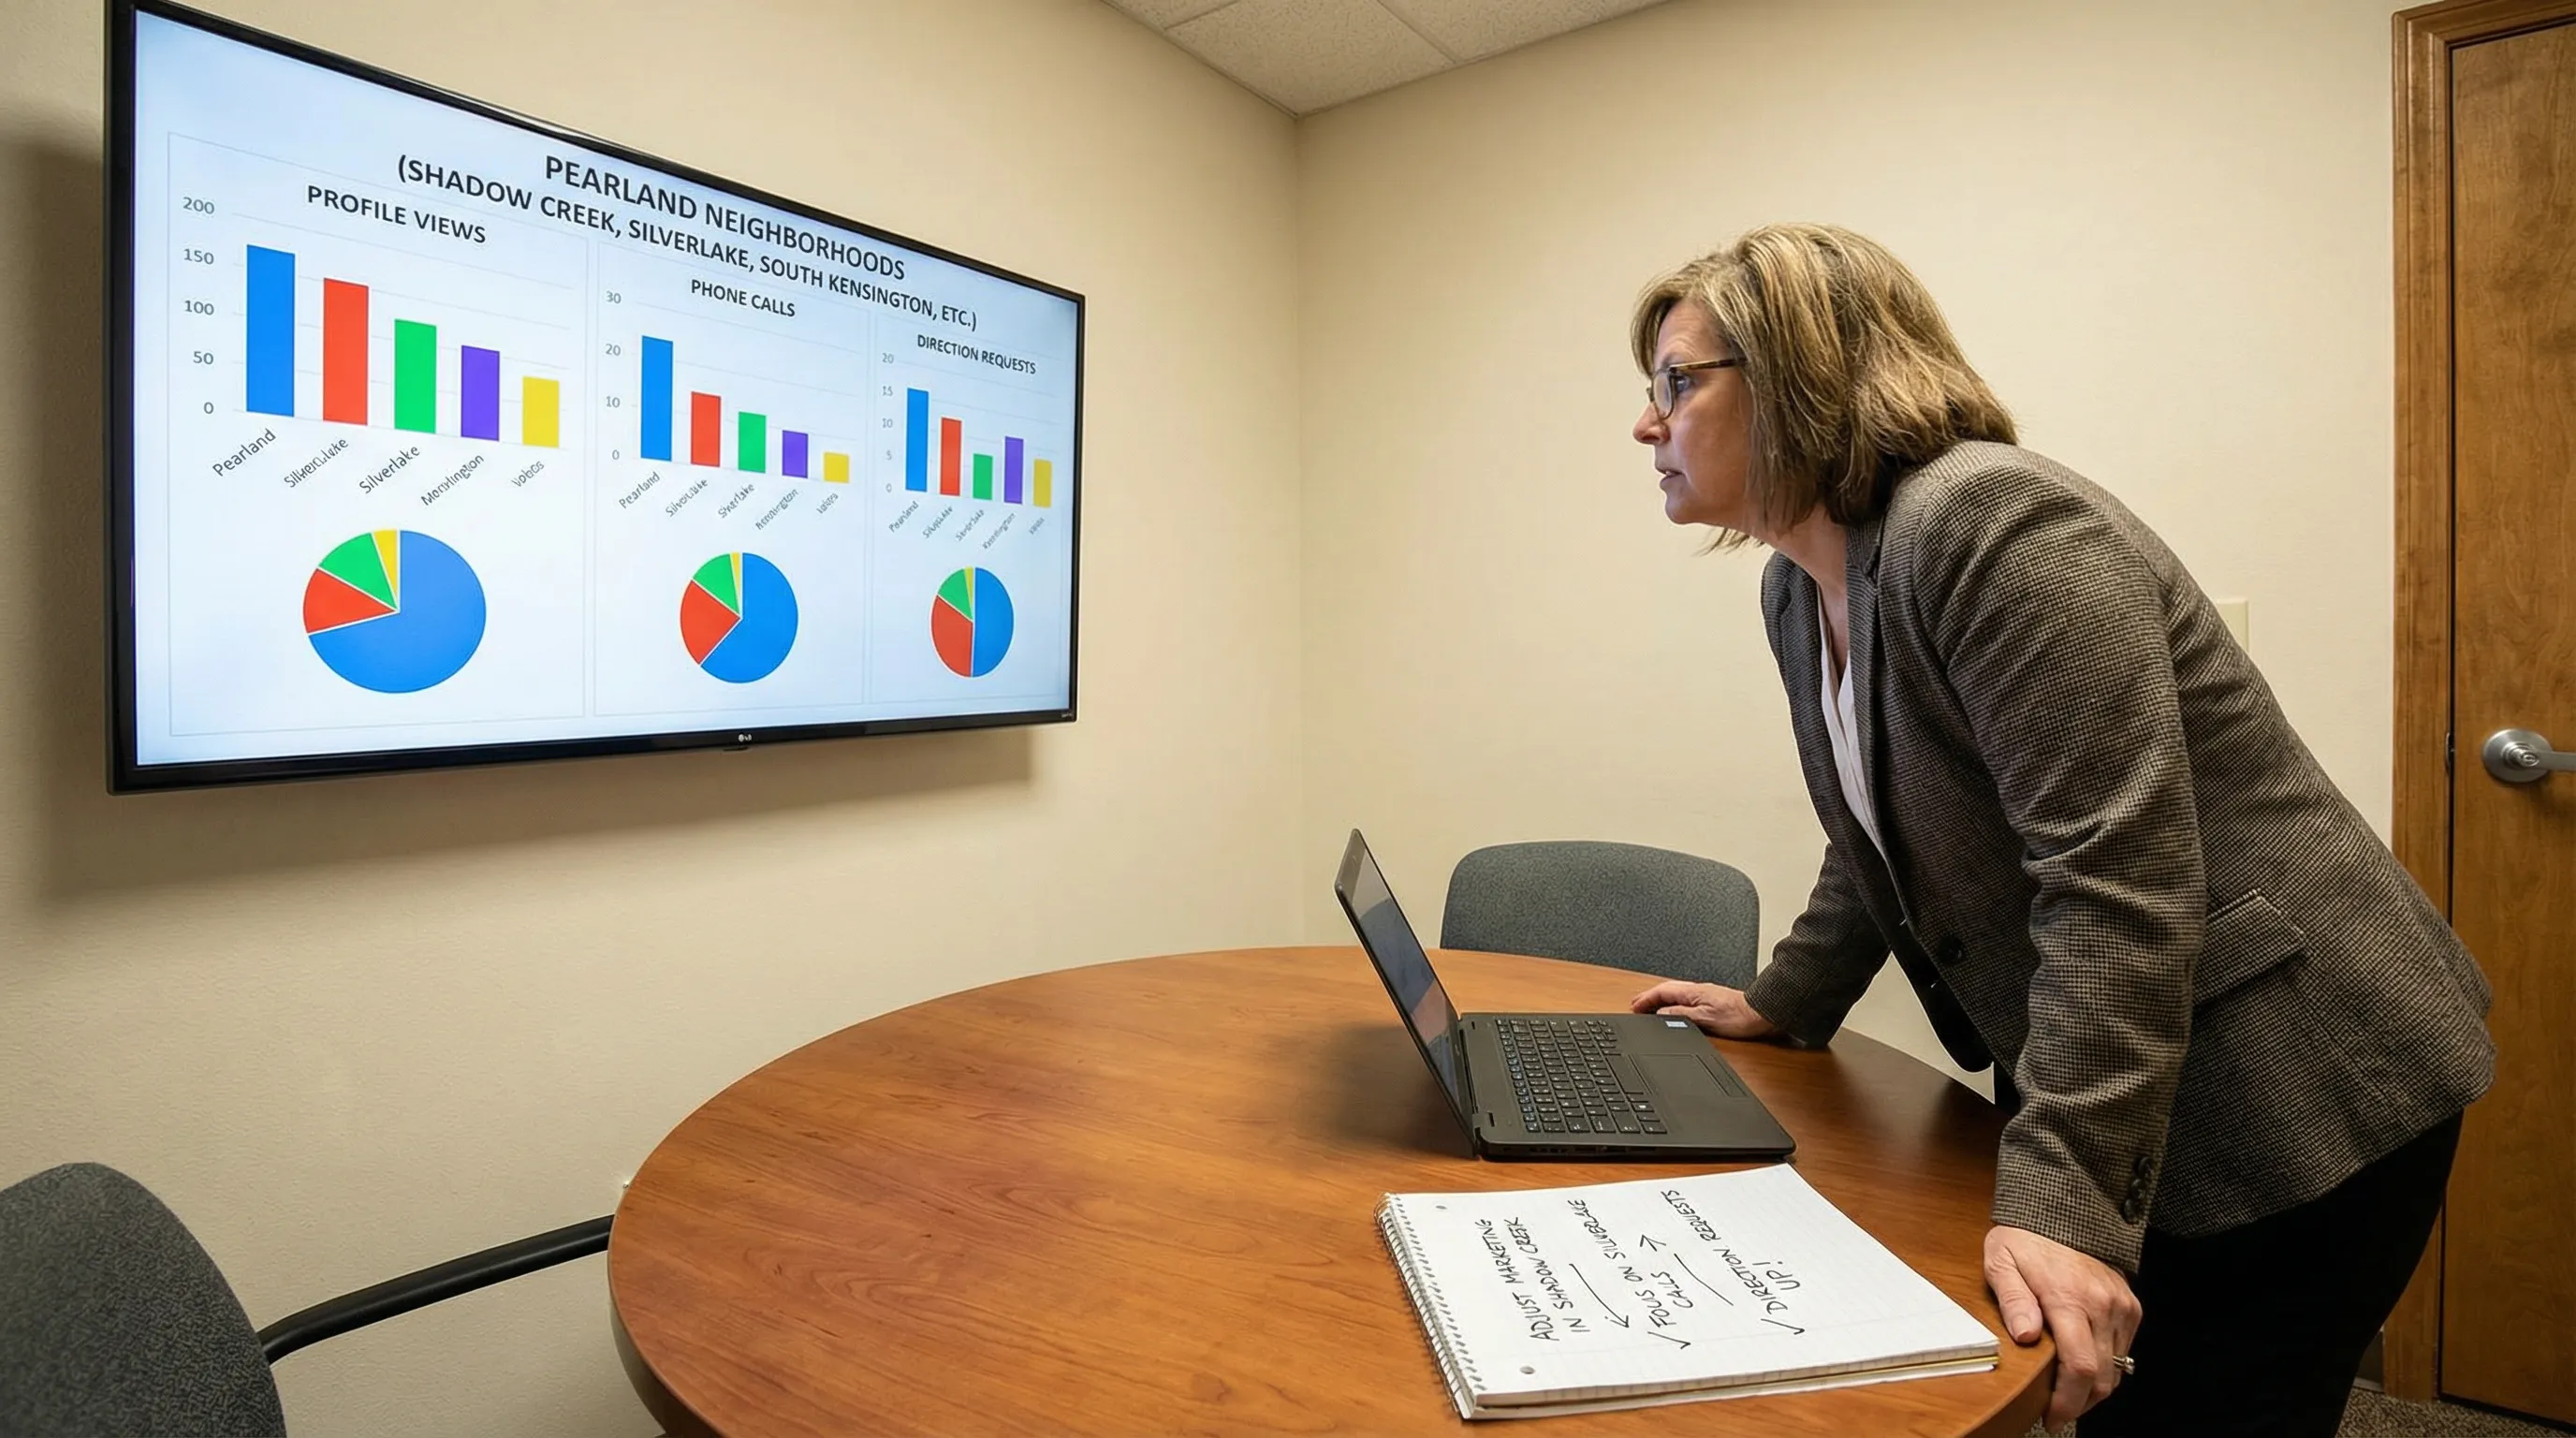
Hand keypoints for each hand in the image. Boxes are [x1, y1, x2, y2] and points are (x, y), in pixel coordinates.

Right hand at [1627, 981, 1777, 1039]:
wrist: (1761, 1015)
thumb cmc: (1739, 1017)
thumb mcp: (1705, 1019)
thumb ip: (1681, 1016)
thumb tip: (1661, 1014)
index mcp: (1693, 992)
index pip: (1662, 992)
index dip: (1646, 999)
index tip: (1633, 1006)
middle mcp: (1698, 991)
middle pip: (1666, 991)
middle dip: (1649, 997)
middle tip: (1635, 1005)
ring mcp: (1705, 996)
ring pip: (1675, 995)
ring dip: (1659, 1001)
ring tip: (1649, 1008)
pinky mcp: (1711, 1002)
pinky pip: (1683, 1000)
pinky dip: (1671, 1005)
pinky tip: (1672, 1011)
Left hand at [1983, 1224, 2141, 1430]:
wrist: (2060, 1210)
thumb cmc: (2025, 1238)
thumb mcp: (2002, 1263)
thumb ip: (2013, 1300)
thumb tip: (2024, 1337)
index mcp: (2069, 1299)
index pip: (2079, 1368)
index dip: (2068, 1402)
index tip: (2051, 1416)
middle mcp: (2102, 1305)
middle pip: (2102, 1377)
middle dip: (2080, 1403)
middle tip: (2056, 1411)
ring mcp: (2120, 1305)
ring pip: (2116, 1368)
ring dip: (2093, 1386)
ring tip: (2066, 1390)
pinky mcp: (2130, 1305)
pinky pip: (2124, 1349)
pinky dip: (2106, 1364)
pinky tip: (2082, 1363)